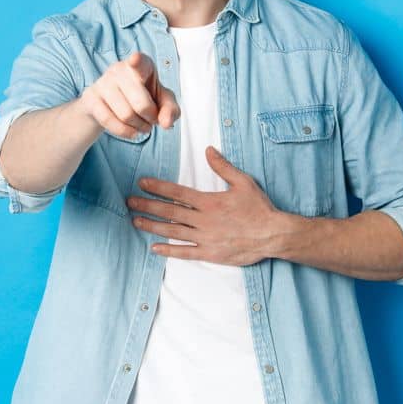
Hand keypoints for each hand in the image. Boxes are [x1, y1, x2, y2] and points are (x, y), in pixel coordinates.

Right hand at [81, 50, 180, 137]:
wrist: (111, 103)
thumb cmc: (142, 95)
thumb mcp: (163, 100)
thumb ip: (171, 109)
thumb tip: (167, 123)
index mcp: (141, 64)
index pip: (139, 61)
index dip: (137, 61)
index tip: (135, 60)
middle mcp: (120, 69)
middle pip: (141, 104)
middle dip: (151, 118)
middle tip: (153, 120)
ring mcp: (103, 82)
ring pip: (126, 115)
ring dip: (140, 127)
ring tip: (143, 125)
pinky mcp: (90, 97)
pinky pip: (109, 121)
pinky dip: (125, 132)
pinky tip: (132, 131)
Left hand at [127, 146, 293, 265]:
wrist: (272, 234)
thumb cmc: (259, 208)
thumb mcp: (243, 182)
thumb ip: (223, 167)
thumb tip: (208, 150)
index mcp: (209, 201)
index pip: (177, 193)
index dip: (158, 187)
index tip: (142, 183)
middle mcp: (203, 220)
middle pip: (169, 212)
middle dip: (147, 205)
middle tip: (130, 201)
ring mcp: (204, 238)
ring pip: (172, 231)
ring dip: (152, 226)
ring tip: (136, 221)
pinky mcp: (209, 253)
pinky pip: (184, 253)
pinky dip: (169, 250)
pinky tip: (155, 248)